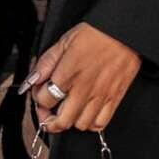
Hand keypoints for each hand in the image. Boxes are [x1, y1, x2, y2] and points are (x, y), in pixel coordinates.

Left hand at [20, 23, 141, 133]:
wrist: (124, 32)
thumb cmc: (95, 34)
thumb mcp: (64, 41)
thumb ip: (46, 62)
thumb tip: (33, 80)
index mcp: (68, 73)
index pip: (45, 99)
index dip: (38, 98)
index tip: (40, 93)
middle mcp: (83, 88)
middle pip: (61, 121)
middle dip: (49, 120)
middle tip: (47, 111)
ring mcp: (100, 96)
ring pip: (80, 125)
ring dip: (70, 120)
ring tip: (68, 109)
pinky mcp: (114, 98)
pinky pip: (100, 123)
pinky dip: (91, 123)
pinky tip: (86, 112)